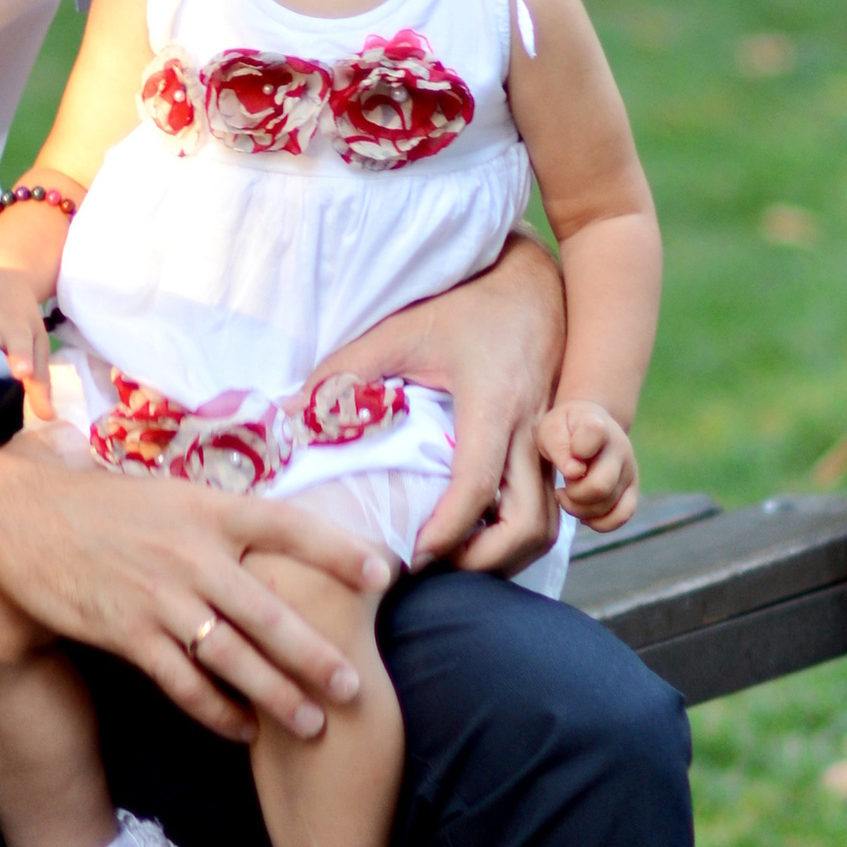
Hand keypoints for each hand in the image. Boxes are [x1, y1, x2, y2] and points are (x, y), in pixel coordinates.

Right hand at [0, 457, 391, 745]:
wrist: (19, 520)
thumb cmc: (97, 504)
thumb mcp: (166, 492)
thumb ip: (217, 518)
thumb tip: (269, 535)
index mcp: (208, 509)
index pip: (289, 526)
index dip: (339, 551)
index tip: (384, 573)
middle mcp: (192, 554)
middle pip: (271, 613)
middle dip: (317, 656)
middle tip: (355, 688)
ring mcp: (160, 598)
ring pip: (234, 658)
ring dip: (276, 696)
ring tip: (312, 724)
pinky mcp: (128, 634)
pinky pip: (183, 683)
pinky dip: (216, 711)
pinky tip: (242, 730)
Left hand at [318, 230, 566, 576]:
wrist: (531, 284)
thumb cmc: (463, 307)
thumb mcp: (399, 331)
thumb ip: (346, 374)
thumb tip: (291, 414)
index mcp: (492, 403)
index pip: (477, 485)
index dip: (448, 530)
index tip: (415, 553)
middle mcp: (530, 428)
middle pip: (529, 523)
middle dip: (486, 559)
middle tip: (437, 562)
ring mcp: (550, 440)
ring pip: (548, 521)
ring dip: (506, 552)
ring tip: (456, 553)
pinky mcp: (554, 445)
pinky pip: (551, 505)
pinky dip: (519, 531)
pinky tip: (479, 528)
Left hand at [536, 400, 636, 530]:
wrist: (587, 427)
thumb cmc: (564, 430)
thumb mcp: (550, 430)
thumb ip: (558, 446)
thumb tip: (574, 472)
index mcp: (597, 426)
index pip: (593, 435)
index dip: (575, 451)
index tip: (566, 458)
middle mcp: (620, 446)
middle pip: (600, 486)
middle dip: (573, 494)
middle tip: (563, 487)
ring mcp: (629, 469)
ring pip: (607, 505)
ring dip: (580, 509)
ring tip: (569, 496)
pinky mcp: (632, 488)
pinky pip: (622, 515)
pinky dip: (600, 522)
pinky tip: (584, 514)